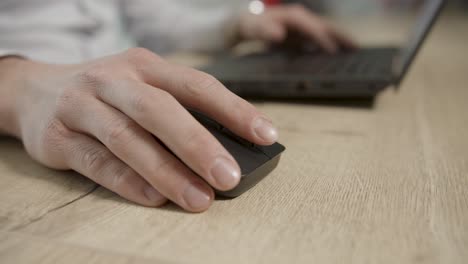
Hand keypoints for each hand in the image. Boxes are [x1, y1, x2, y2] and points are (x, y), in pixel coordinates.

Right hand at [1, 48, 278, 211]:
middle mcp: (115, 81)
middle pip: (161, 110)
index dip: (234, 109)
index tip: (266, 135)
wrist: (34, 90)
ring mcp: (84, 105)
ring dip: (167, 171)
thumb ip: (177, 113)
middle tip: (230, 177)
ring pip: (129, 138)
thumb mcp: (141, 88)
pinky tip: (155, 198)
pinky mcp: (59, 137)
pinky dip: (128, 181)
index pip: (197, 85)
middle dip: (198, 144)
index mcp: (146, 66)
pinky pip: (98, 162)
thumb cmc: (106, 94)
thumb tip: (223, 149)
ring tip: (199, 199)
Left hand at [236, 3, 356, 52]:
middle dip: (340, 36)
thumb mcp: (253, 27)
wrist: (247, 22)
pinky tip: (337, 54)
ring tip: (354, 50)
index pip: (311, 27)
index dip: (322, 38)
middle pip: (326, 26)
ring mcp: (303, 26)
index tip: (332, 50)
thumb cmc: (251, 25)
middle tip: (356, 47)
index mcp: (293, 17)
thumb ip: (264, 30)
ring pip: (326, 31)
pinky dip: (330, 43)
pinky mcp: (303, 33)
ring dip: (340, 39)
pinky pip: (320, 38)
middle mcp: (301, 18)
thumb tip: (279, 34)